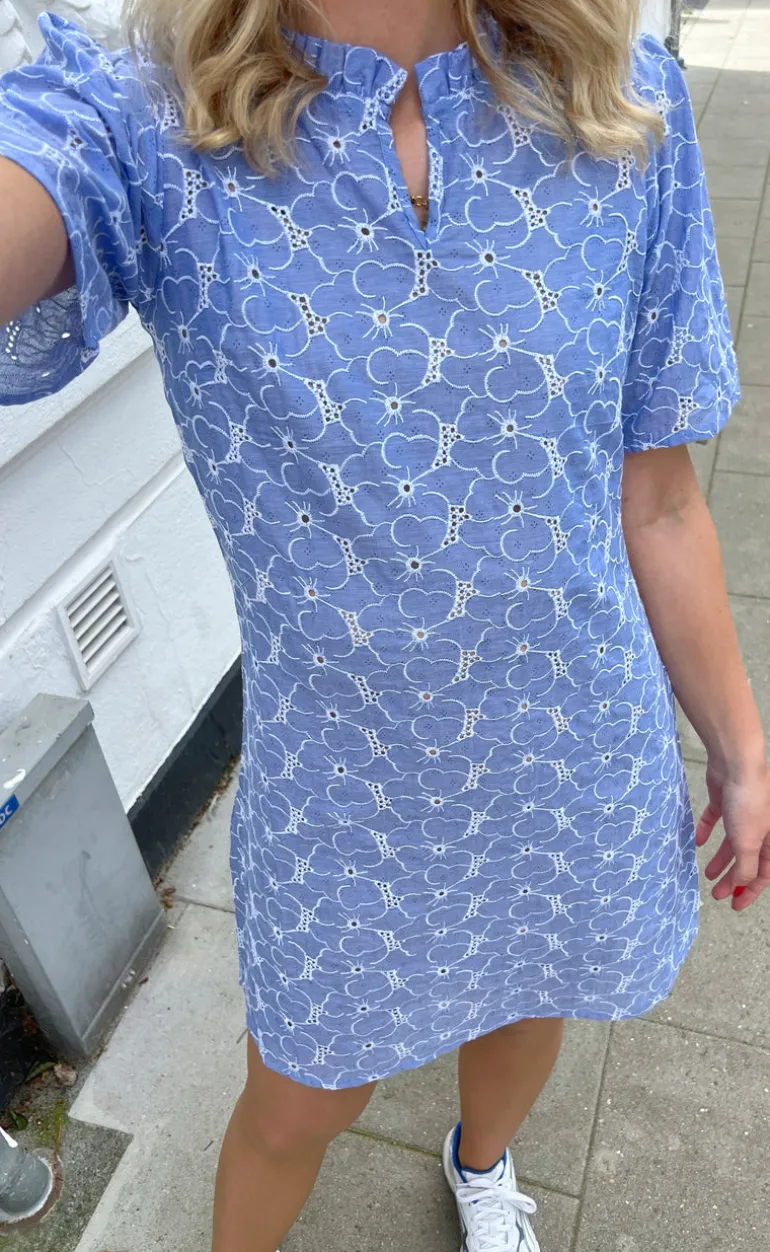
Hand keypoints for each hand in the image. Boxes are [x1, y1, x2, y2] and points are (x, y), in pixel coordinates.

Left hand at [696, 759, 769, 909]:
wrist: (736, 763)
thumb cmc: (749, 802)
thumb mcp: (749, 842)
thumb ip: (746, 867)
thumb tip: (742, 885)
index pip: (764, 873)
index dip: (750, 892)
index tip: (735, 905)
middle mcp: (761, 826)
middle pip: (747, 859)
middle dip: (732, 878)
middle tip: (717, 893)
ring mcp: (743, 812)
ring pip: (732, 842)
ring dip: (720, 859)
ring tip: (707, 874)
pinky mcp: (725, 799)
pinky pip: (716, 820)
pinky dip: (707, 832)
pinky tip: (697, 842)